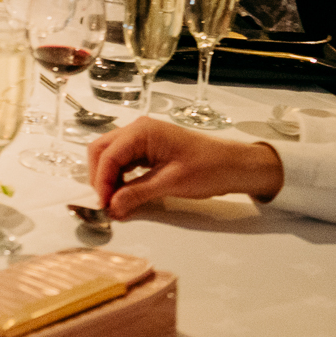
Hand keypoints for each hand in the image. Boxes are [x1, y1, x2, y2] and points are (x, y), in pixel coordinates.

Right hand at [85, 117, 284, 218]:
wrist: (236, 166)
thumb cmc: (209, 168)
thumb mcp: (171, 183)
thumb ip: (137, 193)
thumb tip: (113, 207)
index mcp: (142, 131)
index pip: (108, 155)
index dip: (101, 181)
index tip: (102, 204)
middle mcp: (138, 129)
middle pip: (102, 150)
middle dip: (99, 176)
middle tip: (104, 202)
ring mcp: (143, 137)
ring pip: (110, 154)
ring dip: (107, 176)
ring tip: (113, 200)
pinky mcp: (149, 148)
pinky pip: (124, 159)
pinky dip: (119, 175)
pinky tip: (123, 191)